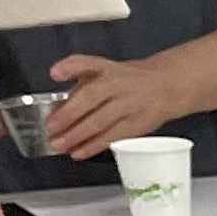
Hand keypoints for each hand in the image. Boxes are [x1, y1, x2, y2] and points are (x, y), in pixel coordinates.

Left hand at [43, 54, 196, 157]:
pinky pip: (111, 137)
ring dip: (77, 135)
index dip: (70, 68)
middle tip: (50, 128)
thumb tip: (58, 105)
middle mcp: (118, 85)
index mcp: (107, 68)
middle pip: (90, 98)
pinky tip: (78, 152)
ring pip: (99, 122)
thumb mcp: (103, 69)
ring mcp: (128, 106)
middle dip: (68, 115)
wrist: (166, 86)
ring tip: (59, 144)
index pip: (87, 64)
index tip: (56, 74)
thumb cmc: (128, 79)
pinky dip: (93, 146)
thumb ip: (79, 81)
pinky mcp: (135, 126)